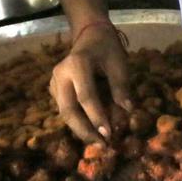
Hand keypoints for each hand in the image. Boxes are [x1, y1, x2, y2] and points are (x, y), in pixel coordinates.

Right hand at [50, 24, 131, 143]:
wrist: (90, 35)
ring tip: (99, 142)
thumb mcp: (119, 64)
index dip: (97, 117)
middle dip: (85, 131)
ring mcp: (54, 82)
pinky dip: (78, 122)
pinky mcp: (54, 89)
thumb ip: (121, 87)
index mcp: (77, 64)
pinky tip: (92, 131)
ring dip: (81, 130)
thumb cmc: (108, 49)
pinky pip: (65, 109)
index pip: (86, 97)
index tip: (109, 134)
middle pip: (68, 110)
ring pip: (64, 113)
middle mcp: (60, 74)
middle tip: (102, 146)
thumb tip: (128, 112)